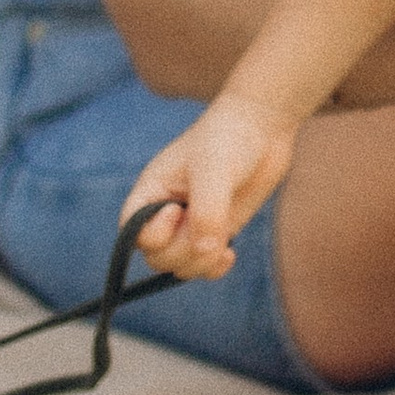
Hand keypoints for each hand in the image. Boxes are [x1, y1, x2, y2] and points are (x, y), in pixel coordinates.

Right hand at [122, 91, 296, 278]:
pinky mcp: (215, 231)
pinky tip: (230, 253)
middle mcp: (165, 212)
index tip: (179, 210)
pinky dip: (214, 267)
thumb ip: (206, 213)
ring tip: (224, 240)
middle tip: (211, 227)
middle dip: (183, 252)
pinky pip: (204, 265)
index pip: (132, 233)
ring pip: (181, 266)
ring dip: (202, 262)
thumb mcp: (214, 172)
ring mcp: (191, 224)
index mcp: (151, 191)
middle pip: (157, 257)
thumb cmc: (229, 139)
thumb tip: (204, 251)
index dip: (154, 233)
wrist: (262, 128)